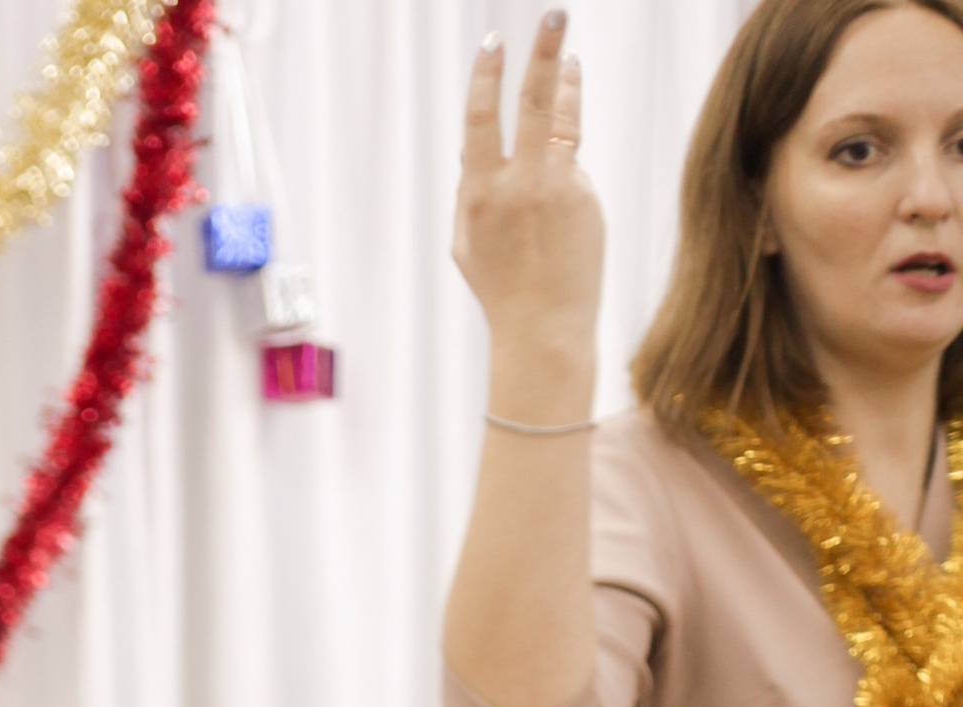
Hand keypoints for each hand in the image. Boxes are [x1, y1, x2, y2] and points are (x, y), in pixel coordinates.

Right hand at [454, 14, 603, 377]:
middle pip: (532, 104)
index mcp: (479, 196)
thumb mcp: (468, 244)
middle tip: (553, 14)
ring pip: (562, 119)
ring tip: (570, 53)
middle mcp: (516, 187)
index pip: (480, 121)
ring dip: (566, 78)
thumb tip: (474, 150)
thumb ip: (472, 194)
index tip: (495, 42)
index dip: (487, 77)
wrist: (542, 330)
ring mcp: (554, 191)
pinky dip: (568, 149)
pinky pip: (573, 163)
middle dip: (542, 54)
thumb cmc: (501, 289)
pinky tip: (566, 153)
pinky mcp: (583, 199)